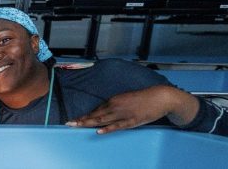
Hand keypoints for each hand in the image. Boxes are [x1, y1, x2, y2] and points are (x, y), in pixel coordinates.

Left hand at [66, 85, 196, 133]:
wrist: (160, 97)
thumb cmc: (142, 98)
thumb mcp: (125, 99)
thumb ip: (114, 105)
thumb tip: (104, 112)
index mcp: (113, 100)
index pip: (96, 110)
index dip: (84, 116)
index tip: (73, 120)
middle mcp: (115, 106)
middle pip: (95, 115)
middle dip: (81, 120)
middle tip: (68, 123)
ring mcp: (123, 114)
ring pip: (103, 120)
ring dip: (89, 123)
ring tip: (77, 126)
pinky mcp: (132, 121)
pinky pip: (118, 126)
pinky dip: (108, 128)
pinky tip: (98, 131)